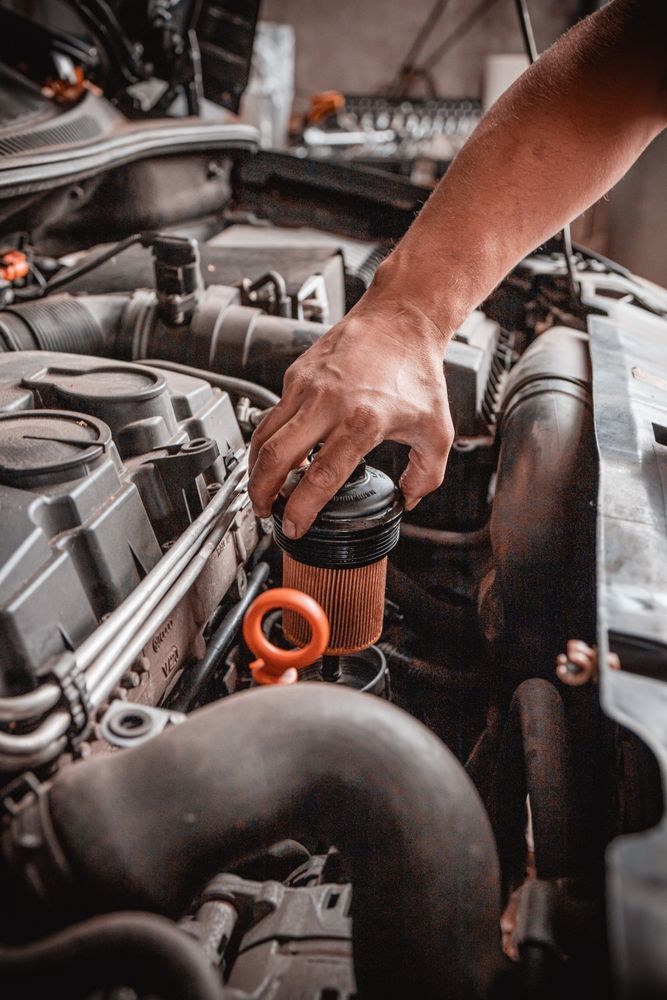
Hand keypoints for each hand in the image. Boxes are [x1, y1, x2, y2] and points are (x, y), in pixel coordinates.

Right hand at [248, 293, 453, 538]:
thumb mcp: (437, 430)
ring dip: (255, 468)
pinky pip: (273, 414)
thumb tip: (407, 499)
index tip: (295, 527)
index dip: (302, 509)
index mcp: (363, 422)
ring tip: (262, 489)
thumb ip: (427, 474)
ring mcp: (307, 387)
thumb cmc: (416, 370)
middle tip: (265, 511)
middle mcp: (328, 404)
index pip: (321, 477)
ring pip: (264, 435)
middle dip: (262, 493)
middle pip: (277, 457)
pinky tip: (277, 454)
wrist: (400, 320)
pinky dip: (267, 440)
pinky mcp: (296, 375)